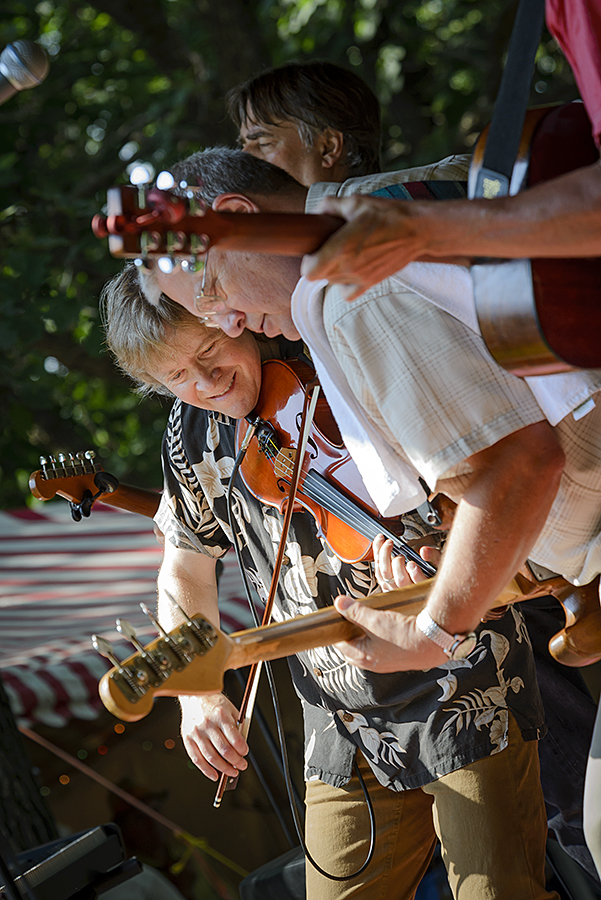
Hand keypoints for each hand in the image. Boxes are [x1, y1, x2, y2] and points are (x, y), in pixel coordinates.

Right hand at [179, 693, 248, 780]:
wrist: (194, 696)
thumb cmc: (214, 704)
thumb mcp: (231, 709)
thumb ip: (237, 727)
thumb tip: (242, 747)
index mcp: (221, 715)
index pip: (235, 738)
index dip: (242, 750)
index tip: (245, 753)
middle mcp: (208, 724)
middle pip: (224, 750)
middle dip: (236, 762)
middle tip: (242, 766)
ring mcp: (196, 733)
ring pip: (211, 758)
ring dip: (224, 769)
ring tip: (232, 772)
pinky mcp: (187, 739)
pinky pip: (197, 759)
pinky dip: (207, 770)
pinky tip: (215, 775)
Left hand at [301, 195, 421, 299]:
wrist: (416, 229)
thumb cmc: (386, 214)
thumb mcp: (355, 201)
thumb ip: (330, 205)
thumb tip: (317, 211)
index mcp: (340, 249)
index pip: (308, 272)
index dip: (308, 261)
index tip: (314, 249)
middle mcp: (348, 268)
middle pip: (320, 275)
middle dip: (320, 262)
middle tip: (330, 246)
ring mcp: (359, 278)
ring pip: (333, 282)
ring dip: (333, 271)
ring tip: (344, 255)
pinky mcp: (370, 282)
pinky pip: (348, 293)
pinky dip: (345, 285)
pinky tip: (351, 270)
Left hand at [336, 540, 444, 671]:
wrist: (433, 643)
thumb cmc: (404, 635)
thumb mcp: (375, 619)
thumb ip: (355, 612)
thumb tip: (339, 604)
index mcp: (362, 657)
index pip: (340, 644)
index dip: (336, 630)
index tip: (335, 619)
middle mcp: (372, 663)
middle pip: (352, 648)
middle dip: (348, 633)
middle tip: (348, 619)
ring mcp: (385, 663)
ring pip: (366, 648)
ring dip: (363, 636)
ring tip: (366, 621)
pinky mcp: (396, 659)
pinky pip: (380, 649)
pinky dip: (377, 639)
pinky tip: (383, 628)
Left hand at [373, 533, 439, 591]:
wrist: (421, 578)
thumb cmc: (431, 571)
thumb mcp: (439, 564)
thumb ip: (434, 556)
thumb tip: (424, 551)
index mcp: (424, 586)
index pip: (419, 584)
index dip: (415, 575)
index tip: (412, 564)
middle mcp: (408, 590)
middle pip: (399, 579)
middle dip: (397, 562)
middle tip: (399, 550)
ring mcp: (395, 589)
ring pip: (385, 575)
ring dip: (383, 556)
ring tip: (388, 542)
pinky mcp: (386, 584)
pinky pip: (378, 572)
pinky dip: (377, 556)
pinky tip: (380, 543)